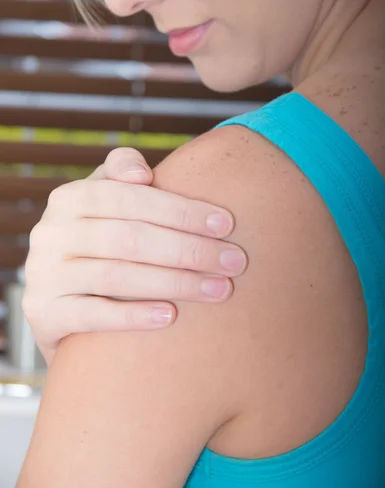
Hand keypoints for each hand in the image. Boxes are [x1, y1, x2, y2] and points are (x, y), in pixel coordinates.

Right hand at [23, 148, 246, 366]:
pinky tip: (171, 317)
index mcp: (70, 197)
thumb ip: (121, 175)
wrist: (60, 300)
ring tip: (219, 290)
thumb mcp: (105, 203)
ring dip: (175, 282)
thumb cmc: (99, 242)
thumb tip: (142, 173)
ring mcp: (43, 274)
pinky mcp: (43, 314)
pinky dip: (133, 315)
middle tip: (235, 262)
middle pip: (129, 238)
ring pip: (116, 276)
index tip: (227, 224)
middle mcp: (51, 231)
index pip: (131, 197)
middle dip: (190, 249)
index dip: (181, 210)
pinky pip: (93, 315)